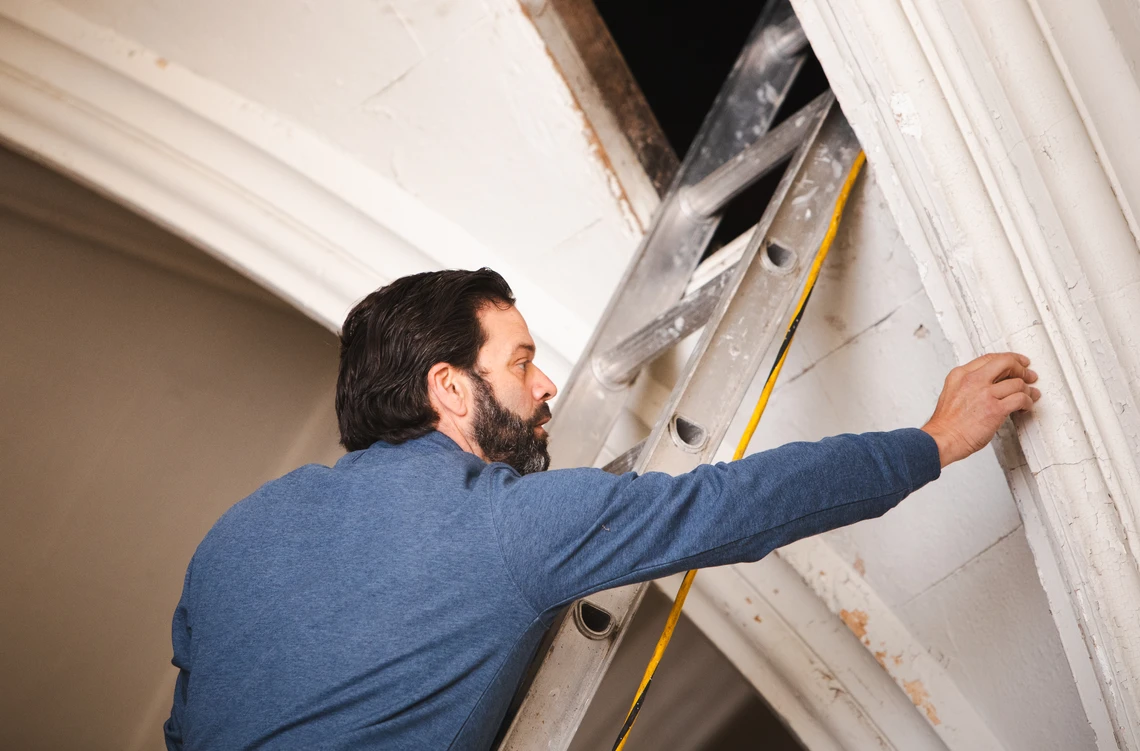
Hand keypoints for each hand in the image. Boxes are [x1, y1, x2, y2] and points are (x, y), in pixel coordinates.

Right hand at [921, 352, 1040, 466]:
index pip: (990, 358)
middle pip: (1006, 363)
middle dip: (1021, 369)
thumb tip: (991, 385)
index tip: (1018, 362)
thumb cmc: (946, 424)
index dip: (1009, 358)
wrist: (942, 439)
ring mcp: (985, 394)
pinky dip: (1027, 402)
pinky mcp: (995, 409)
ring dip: (1027, 390)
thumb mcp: (952, 393)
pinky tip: (1025, 407)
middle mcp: (973, 380)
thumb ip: (969, 385)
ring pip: (1017, 383)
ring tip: (1030, 396)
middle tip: (1029, 375)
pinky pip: (1021, 399)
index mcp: (960, 374)